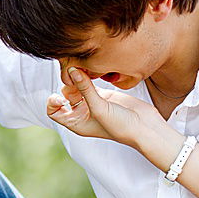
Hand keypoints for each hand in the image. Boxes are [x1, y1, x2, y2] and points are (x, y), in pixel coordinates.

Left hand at [46, 67, 167, 148]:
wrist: (144, 127)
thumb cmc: (121, 126)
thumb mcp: (99, 108)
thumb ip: (85, 89)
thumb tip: (72, 70)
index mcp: (76, 123)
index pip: (54, 111)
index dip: (53, 102)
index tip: (62, 95)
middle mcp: (82, 113)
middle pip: (64, 95)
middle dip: (68, 85)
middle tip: (76, 77)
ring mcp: (93, 103)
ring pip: (77, 86)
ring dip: (78, 78)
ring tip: (84, 71)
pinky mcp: (104, 94)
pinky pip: (90, 82)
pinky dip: (88, 76)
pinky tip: (93, 71)